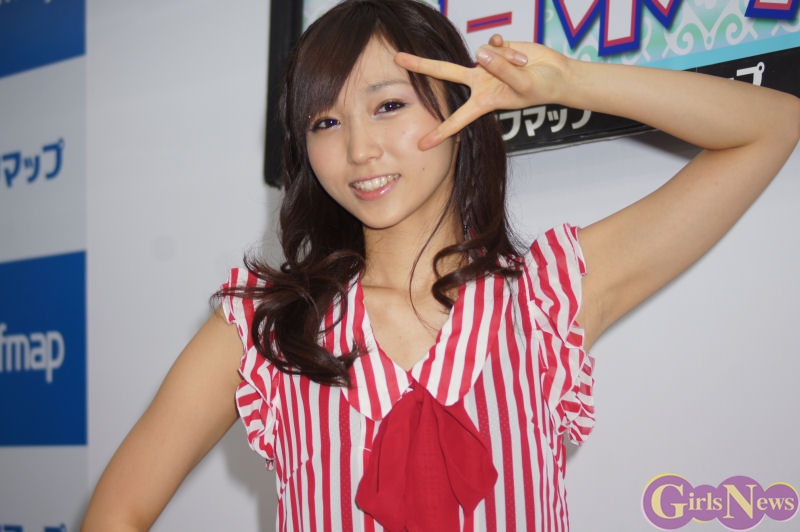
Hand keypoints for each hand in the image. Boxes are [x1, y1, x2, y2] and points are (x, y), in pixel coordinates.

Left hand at [394, 35, 571, 148]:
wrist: (557, 75)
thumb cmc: (541, 88)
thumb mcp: (522, 84)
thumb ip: (501, 69)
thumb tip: (479, 52)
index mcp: (483, 101)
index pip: (457, 118)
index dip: (440, 132)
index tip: (422, 145)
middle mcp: (479, 83)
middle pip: (444, 72)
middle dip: (421, 66)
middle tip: (397, 58)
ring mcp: (486, 64)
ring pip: (483, 54)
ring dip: (506, 60)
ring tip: (524, 66)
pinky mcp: (496, 47)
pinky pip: (495, 43)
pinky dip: (510, 50)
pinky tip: (521, 56)